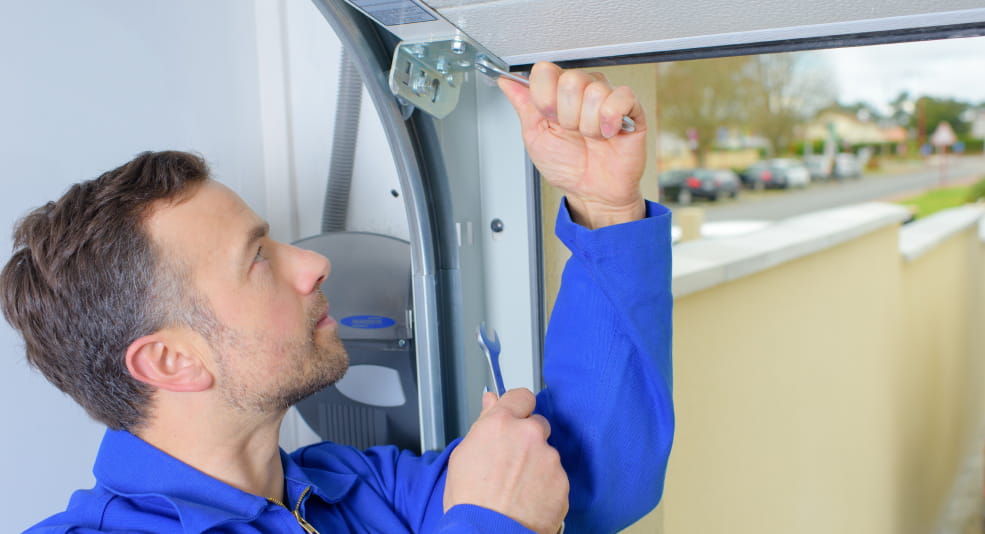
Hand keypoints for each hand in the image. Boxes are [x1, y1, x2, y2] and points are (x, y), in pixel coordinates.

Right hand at [444, 389, 568, 533]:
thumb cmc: (470, 502)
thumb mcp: (463, 456)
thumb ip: (483, 423)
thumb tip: (491, 401)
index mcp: (500, 424)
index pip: (521, 396)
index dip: (518, 408)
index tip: (516, 418)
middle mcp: (528, 434)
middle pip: (537, 425)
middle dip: (528, 439)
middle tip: (512, 462)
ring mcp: (549, 458)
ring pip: (547, 453)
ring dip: (538, 464)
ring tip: (518, 487)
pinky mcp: (562, 481)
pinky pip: (556, 476)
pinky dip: (547, 485)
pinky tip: (529, 499)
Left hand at [498, 61, 646, 228]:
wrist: (592, 192)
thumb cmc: (567, 167)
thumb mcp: (536, 136)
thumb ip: (523, 105)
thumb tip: (506, 81)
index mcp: (557, 93)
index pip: (545, 71)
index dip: (544, 97)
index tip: (548, 117)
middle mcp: (582, 91)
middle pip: (570, 80)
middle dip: (567, 116)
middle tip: (572, 132)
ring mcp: (606, 97)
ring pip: (594, 92)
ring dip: (588, 125)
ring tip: (591, 138)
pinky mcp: (631, 108)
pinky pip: (621, 97)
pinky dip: (610, 120)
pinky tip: (608, 134)